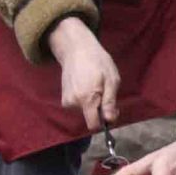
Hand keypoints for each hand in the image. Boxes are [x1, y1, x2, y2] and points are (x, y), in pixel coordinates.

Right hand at [48, 17, 119, 131]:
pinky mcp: (64, 98)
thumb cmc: (98, 62)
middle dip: (99, 109)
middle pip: (90, 117)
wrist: (77, 50)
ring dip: (92, 102)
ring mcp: (66, 100)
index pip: (92, 125)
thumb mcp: (111, 80)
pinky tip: (86, 85)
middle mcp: (73, 103)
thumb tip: (110, 120)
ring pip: (85, 111)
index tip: (111, 112)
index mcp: (86, 99)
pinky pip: (79, 105)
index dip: (104, 122)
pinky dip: (85, 99)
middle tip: (105, 90)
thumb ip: (110, 102)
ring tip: (95, 84)